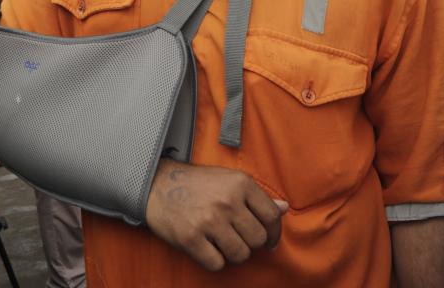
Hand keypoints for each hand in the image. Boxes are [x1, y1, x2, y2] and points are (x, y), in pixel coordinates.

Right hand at [145, 159, 288, 270]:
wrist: (159, 184)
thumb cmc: (199, 184)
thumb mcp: (231, 180)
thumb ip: (258, 196)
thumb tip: (284, 209)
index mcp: (241, 184)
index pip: (272, 217)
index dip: (274, 233)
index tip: (270, 240)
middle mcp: (227, 201)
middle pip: (258, 239)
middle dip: (251, 243)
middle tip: (239, 238)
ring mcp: (209, 220)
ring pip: (240, 254)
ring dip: (234, 253)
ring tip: (223, 243)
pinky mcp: (191, 238)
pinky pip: (217, 264)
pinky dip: (214, 260)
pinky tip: (208, 248)